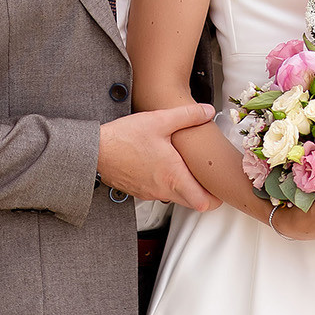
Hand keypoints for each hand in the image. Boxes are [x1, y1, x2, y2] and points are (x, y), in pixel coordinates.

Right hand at [96, 104, 218, 211]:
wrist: (93, 151)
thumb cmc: (124, 138)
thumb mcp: (159, 121)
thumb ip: (188, 115)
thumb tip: (208, 111)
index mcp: (173, 177)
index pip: (204, 203)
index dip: (216, 198)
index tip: (220, 185)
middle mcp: (163, 190)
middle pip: (193, 203)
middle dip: (204, 192)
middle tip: (208, 175)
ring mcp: (149, 193)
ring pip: (176, 197)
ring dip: (185, 187)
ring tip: (187, 166)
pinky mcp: (138, 191)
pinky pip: (160, 192)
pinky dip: (167, 183)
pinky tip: (164, 165)